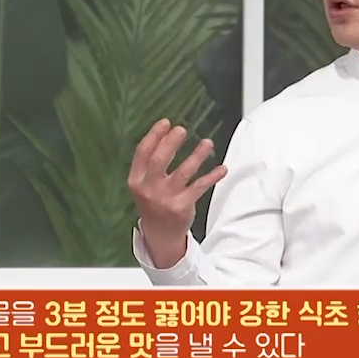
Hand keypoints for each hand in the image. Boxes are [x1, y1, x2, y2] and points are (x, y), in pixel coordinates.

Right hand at [127, 119, 226, 248]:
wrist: (160, 235)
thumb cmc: (153, 202)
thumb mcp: (143, 185)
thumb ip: (149, 164)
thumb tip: (166, 133)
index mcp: (136, 180)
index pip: (142, 153)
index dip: (154, 136)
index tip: (166, 122)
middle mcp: (149, 189)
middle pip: (160, 160)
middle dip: (171, 142)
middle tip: (182, 129)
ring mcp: (166, 198)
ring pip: (184, 172)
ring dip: (197, 155)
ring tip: (208, 143)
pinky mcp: (183, 206)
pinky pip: (200, 186)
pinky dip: (212, 176)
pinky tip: (222, 168)